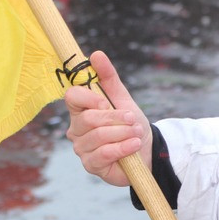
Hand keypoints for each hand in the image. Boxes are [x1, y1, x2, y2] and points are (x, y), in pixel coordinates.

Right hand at [64, 50, 151, 186]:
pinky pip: (103, 154)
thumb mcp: (122, 98)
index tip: (106, 102)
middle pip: (88, 118)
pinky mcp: (90, 165)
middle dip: (116, 119)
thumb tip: (96, 54)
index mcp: (80, 110)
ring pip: (98, 136)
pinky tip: (133, 146)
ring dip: (123, 134)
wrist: (146, 150)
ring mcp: (81, 148)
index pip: (71, 97)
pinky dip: (122, 148)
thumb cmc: (130, 123)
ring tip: (136, 134)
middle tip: (132, 120)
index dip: (89, 98)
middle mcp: (76, 129)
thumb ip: (108, 77)